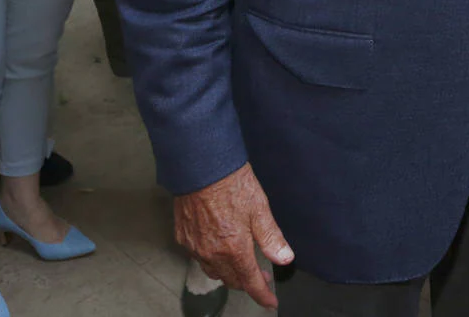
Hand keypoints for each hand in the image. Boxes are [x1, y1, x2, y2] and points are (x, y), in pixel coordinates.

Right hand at [174, 163, 293, 309]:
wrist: (201, 167)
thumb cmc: (232, 184)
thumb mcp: (260, 209)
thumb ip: (272, 237)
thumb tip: (285, 258)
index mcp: (234, 248)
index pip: (250, 281)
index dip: (262, 294)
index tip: (270, 302)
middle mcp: (212, 253)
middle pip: (231, 279)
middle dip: (248, 282)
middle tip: (261, 275)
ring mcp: (195, 247)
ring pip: (214, 272)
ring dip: (229, 272)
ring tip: (242, 263)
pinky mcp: (183, 238)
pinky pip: (199, 258)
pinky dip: (212, 259)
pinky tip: (219, 248)